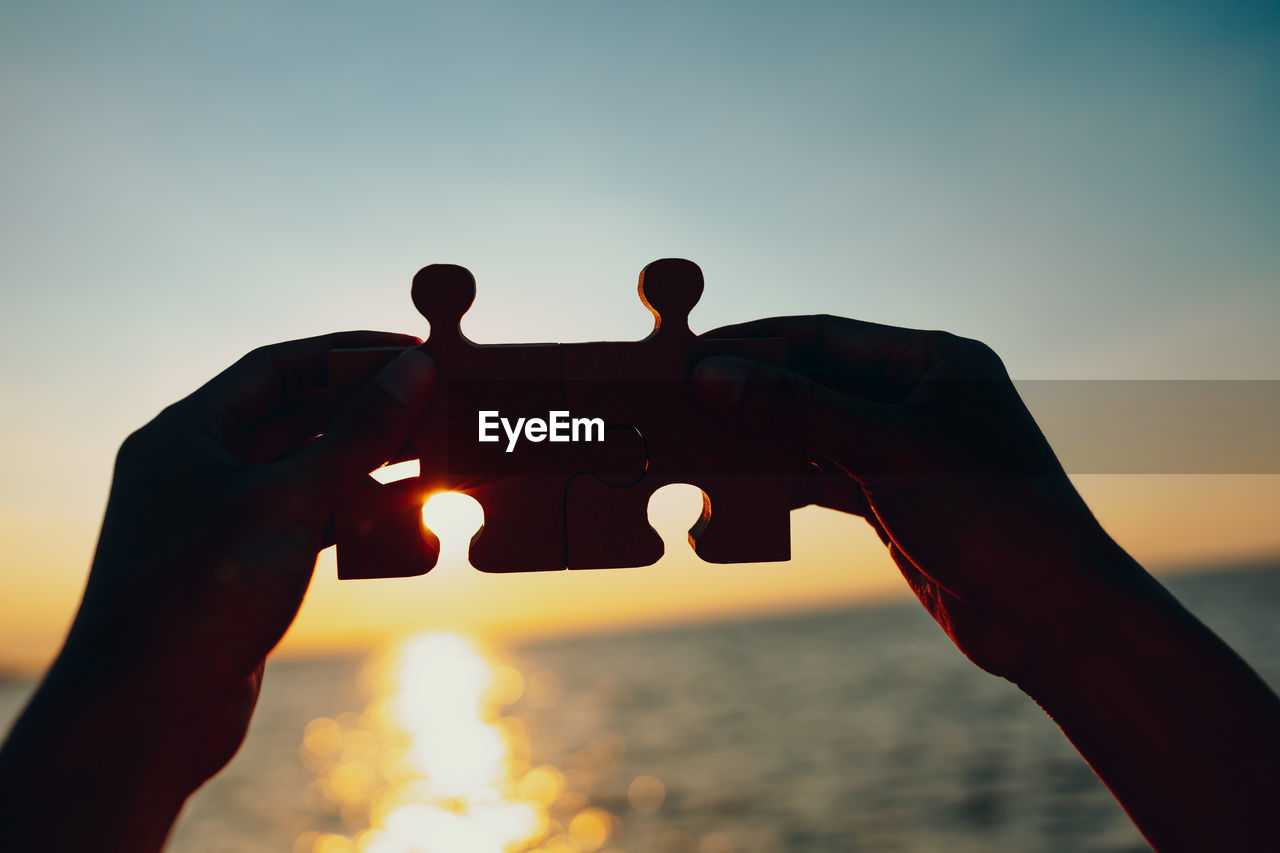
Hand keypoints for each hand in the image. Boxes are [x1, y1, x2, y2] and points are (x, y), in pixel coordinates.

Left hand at [0, 332, 434, 850]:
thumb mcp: (289, 498)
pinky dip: (360, 517)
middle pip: (299, 419)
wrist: (151, 712)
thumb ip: (358, 433)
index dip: (348, 355)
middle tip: (436, 406)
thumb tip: (415, 370)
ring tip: (437, 457)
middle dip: (368, 412)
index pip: (278, 369)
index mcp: (188, 434)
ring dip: (372, 466)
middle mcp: (203, 469)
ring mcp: (226, 521)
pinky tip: (410, 516)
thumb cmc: (199, 592)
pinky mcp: (250, 569)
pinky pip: (314, 523)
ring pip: (312, 474)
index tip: (412, 353)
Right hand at [691, 315, 1130, 681]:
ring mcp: (907, 451)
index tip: (693, 352)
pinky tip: (738, 485)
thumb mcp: (886, 451)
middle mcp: (921, 398)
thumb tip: (714, 376)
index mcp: (935, 362)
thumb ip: (797, 411)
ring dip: (760, 440)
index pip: (826, 337)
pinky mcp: (896, 500)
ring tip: (695, 441)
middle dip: (751, 394)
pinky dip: (784, 481)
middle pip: (815, 384)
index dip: (756, 343)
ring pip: (815, 433)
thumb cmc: (991, 515)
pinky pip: (826, 478)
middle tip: (680, 397)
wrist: (1050, 616)